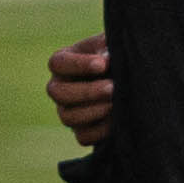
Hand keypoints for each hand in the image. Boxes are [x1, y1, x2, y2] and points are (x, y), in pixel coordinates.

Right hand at [45, 34, 112, 148]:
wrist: (126, 78)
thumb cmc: (114, 55)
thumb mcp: (111, 45)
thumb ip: (107, 47)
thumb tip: (107, 59)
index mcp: (63, 63)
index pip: (57, 63)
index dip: (78, 65)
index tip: (102, 64)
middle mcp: (59, 88)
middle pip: (58, 93)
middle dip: (87, 91)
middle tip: (112, 87)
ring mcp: (67, 111)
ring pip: (68, 117)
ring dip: (93, 112)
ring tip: (115, 104)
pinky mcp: (81, 130)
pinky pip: (83, 137)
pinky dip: (100, 131)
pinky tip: (117, 120)